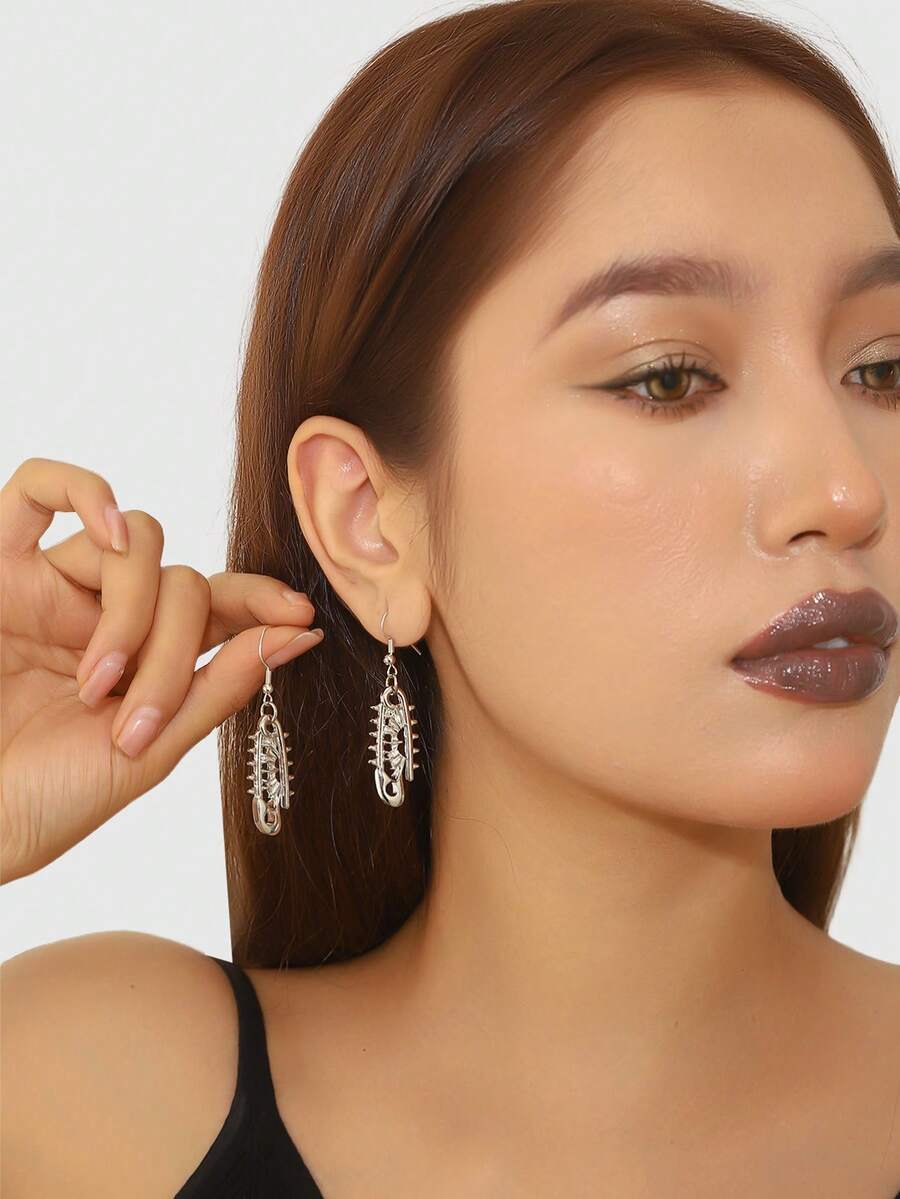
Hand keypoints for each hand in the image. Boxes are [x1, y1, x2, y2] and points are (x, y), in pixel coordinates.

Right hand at [0, 457, 324, 882]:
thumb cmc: (42, 801)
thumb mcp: (145, 755)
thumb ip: (217, 690)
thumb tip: (293, 636)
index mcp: (143, 663)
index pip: (214, 608)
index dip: (259, 600)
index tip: (299, 616)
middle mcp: (102, 618)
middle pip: (183, 582)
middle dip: (177, 649)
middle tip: (136, 720)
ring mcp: (51, 588)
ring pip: (137, 544)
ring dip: (133, 611)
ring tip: (95, 685)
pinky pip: (38, 488)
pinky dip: (86, 491)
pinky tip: (111, 539)